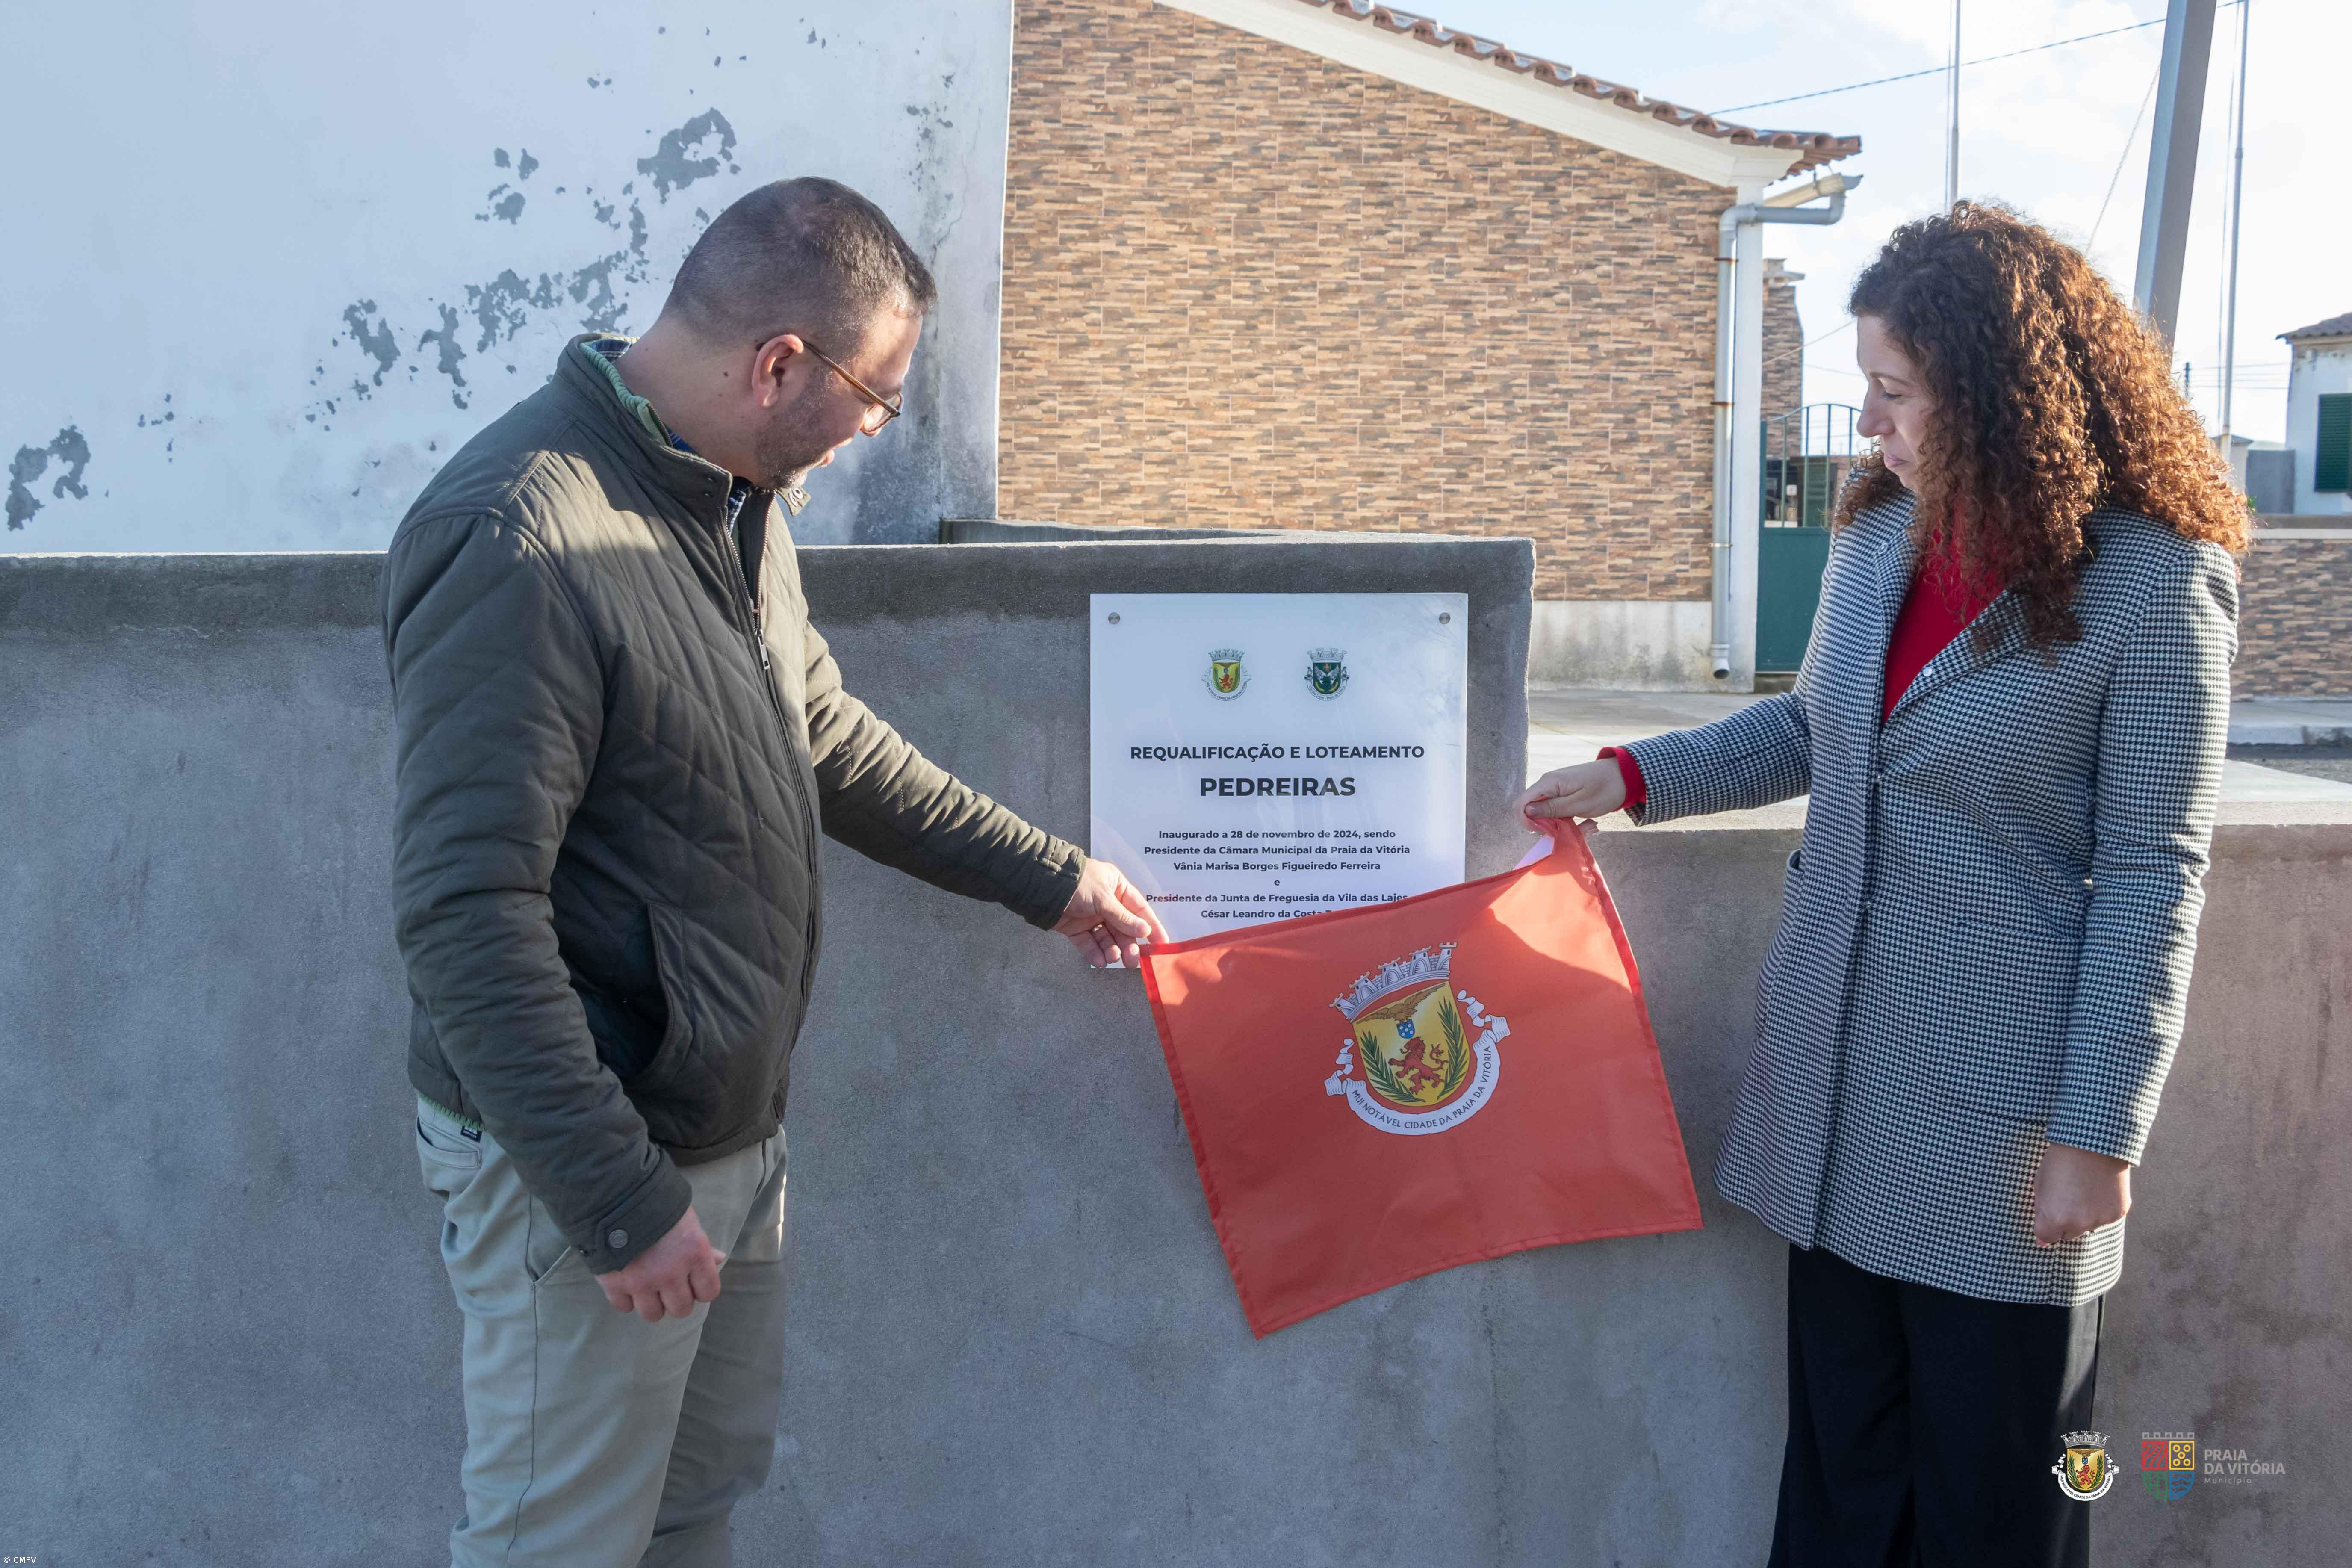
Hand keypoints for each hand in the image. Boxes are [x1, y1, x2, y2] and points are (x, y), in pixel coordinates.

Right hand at [595, 1205, 726, 1321]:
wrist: (616, 1194)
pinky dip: (625, 1299)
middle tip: (668, 1285)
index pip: (708, 1292)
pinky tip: (627, 1282)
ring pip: (653, 1314)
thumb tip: (719, 1260)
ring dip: (652, 1303)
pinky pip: (624, 1307)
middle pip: (681, 1309)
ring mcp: (641, 1282)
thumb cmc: (658, 1204)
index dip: (701, 1289)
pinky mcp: (615, 1284)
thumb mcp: (687, 1220)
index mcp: (694, 1255)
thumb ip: (703, 1245)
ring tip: (647, 1287)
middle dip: (676, 1299)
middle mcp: (670, 1273)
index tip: (693, 1282)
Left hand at [1054, 858, 1168, 968]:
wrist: (1042, 886)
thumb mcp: (1103, 897)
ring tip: (1113, 958)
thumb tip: (1145, 930)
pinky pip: (1089, 943)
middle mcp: (1106, 902)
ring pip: (1107, 937)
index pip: (1139, 909)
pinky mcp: (1076, 929)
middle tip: (1133, 961)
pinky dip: (1094, 953)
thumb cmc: (1077, 884)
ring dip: (1112, 949)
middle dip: (1129, 944)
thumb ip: (1123, 917)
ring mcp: (1091, 916)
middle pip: (1123, 927)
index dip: (1151, 926)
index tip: (1162, 944)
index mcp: (1117, 887)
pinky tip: (1099, 961)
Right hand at [1516, 759, 1625, 823]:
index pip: (1521, 803)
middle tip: (1567, 832)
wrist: (1625, 775)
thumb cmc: (1606, 789)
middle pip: (1530, 808)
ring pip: (1544, 812)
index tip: (1546, 832)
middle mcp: (1548, 784)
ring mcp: (1556, 788)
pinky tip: (1585, 823)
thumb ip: (1552, 808)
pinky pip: (1556, 809)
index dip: (1526, 821)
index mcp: (1549, 783)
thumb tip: (1526, 811)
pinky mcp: (1563, 793)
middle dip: (1544, 825)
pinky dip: (1567, 820)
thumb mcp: (1580, 803)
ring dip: (1559, 824)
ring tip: (1584, 827)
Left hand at [2032, 1141, 2131, 1246]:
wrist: (2093, 1143)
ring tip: (2083, 1189)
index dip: (2045, 1224)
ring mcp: (2100, 1219)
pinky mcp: (2118, 1213)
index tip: (2047, 1214)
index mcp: (2054, 1218)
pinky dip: (2101, 1208)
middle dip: (2064, 1222)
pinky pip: (2105, 1218)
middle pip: (2067, 1235)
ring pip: (2088, 1227)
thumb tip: (2041, 1241)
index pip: (2045, 1236)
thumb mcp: (2040, 1185)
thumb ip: (2041, 1213)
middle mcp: (2078, 1224)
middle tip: (2066, 1197)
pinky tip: (2098, 1188)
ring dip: (2084, 1215)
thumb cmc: (2060, 1161)